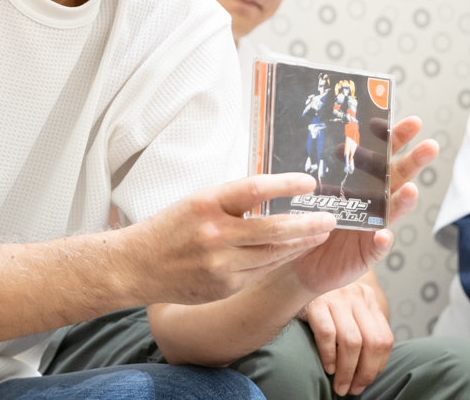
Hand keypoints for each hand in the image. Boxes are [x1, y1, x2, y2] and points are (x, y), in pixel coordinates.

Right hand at [131, 173, 335, 304]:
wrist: (138, 266)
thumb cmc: (171, 227)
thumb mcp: (198, 201)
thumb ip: (233, 200)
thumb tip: (274, 192)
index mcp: (207, 204)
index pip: (254, 189)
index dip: (285, 184)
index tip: (309, 182)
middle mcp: (215, 234)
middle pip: (272, 228)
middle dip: (307, 224)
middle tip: (331, 218)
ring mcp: (220, 264)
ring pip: (273, 254)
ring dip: (301, 244)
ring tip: (321, 233)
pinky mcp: (224, 286)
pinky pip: (261, 272)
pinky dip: (281, 260)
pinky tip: (296, 251)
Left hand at [291, 117, 438, 295]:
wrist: (302, 261)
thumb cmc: (310, 222)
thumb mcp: (312, 190)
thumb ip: (320, 170)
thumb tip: (320, 138)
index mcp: (362, 182)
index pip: (383, 156)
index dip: (395, 140)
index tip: (408, 122)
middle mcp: (373, 202)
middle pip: (397, 178)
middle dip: (414, 161)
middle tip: (430, 146)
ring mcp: (373, 227)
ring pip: (394, 211)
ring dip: (404, 200)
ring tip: (411, 190)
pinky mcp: (367, 253)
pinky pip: (377, 247)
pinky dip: (381, 241)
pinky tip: (383, 234)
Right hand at [300, 281, 392, 395]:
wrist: (298, 274)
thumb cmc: (323, 302)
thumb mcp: (348, 310)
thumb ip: (360, 330)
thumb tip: (367, 371)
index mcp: (368, 299)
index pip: (384, 338)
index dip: (377, 366)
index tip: (363, 382)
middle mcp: (355, 295)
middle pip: (372, 342)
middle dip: (364, 373)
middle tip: (352, 389)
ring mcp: (336, 296)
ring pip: (352, 342)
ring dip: (347, 371)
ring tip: (340, 386)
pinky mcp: (314, 302)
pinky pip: (327, 334)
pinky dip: (329, 356)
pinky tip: (328, 367)